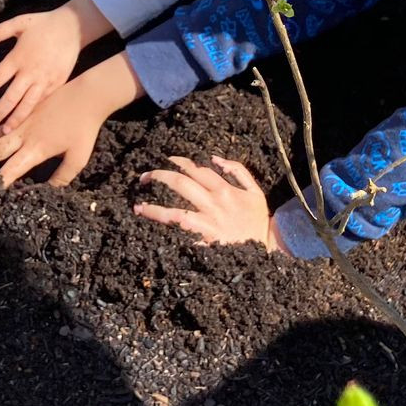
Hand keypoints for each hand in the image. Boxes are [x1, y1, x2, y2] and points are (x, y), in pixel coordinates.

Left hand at [0, 0, 111, 133]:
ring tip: (4, 132)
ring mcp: (45, 80)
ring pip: (27, 106)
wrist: (73, 27)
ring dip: (14, 120)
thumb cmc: (43, 24)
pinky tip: (25, 122)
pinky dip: (32, 113)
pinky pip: (41, 102)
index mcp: (18, 58)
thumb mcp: (19, 22)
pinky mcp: (57, 84)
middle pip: (9, 99)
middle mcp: (30, 72)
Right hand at [0, 74, 111, 186]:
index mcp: (36, 149)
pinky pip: (1, 124)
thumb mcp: (78, 157)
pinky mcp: (24, 111)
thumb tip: (47, 192)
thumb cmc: (84, 128)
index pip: (11, 170)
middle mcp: (24, 136)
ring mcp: (22, 122)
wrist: (87, 95)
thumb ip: (61, 177)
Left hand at [134, 156, 279, 250]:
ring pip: (174, 211)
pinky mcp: (203, 241)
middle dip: (159, 177)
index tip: (165, 160)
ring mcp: (207, 224)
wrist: (266, 246)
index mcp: (225, 190)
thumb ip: (238, 171)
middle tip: (144, 177)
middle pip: (181, 184)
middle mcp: (213, 204)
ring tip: (138, 205)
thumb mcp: (255, 190)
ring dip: (153, 207)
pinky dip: (164, 230)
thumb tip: (215, 158)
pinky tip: (150, 228)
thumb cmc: (257, 218)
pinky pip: (179, 234)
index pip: (196, 169)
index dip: (178, 162)